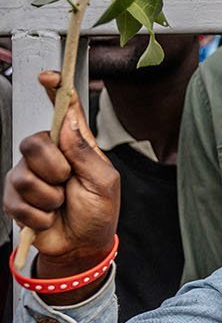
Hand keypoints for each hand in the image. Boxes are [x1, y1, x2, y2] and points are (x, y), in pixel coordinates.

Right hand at [4, 71, 118, 278]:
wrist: (83, 245)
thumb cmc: (98, 212)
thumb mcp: (104, 181)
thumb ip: (85, 150)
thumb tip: (67, 119)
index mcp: (74, 146)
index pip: (62, 112)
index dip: (55, 91)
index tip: (49, 77)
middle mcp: (49, 156)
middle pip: (33, 143)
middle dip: (54, 168)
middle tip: (68, 183)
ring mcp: (29, 177)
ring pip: (24, 176)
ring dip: (49, 197)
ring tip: (62, 204)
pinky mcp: (16, 199)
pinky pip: (17, 201)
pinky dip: (39, 214)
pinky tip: (49, 216)